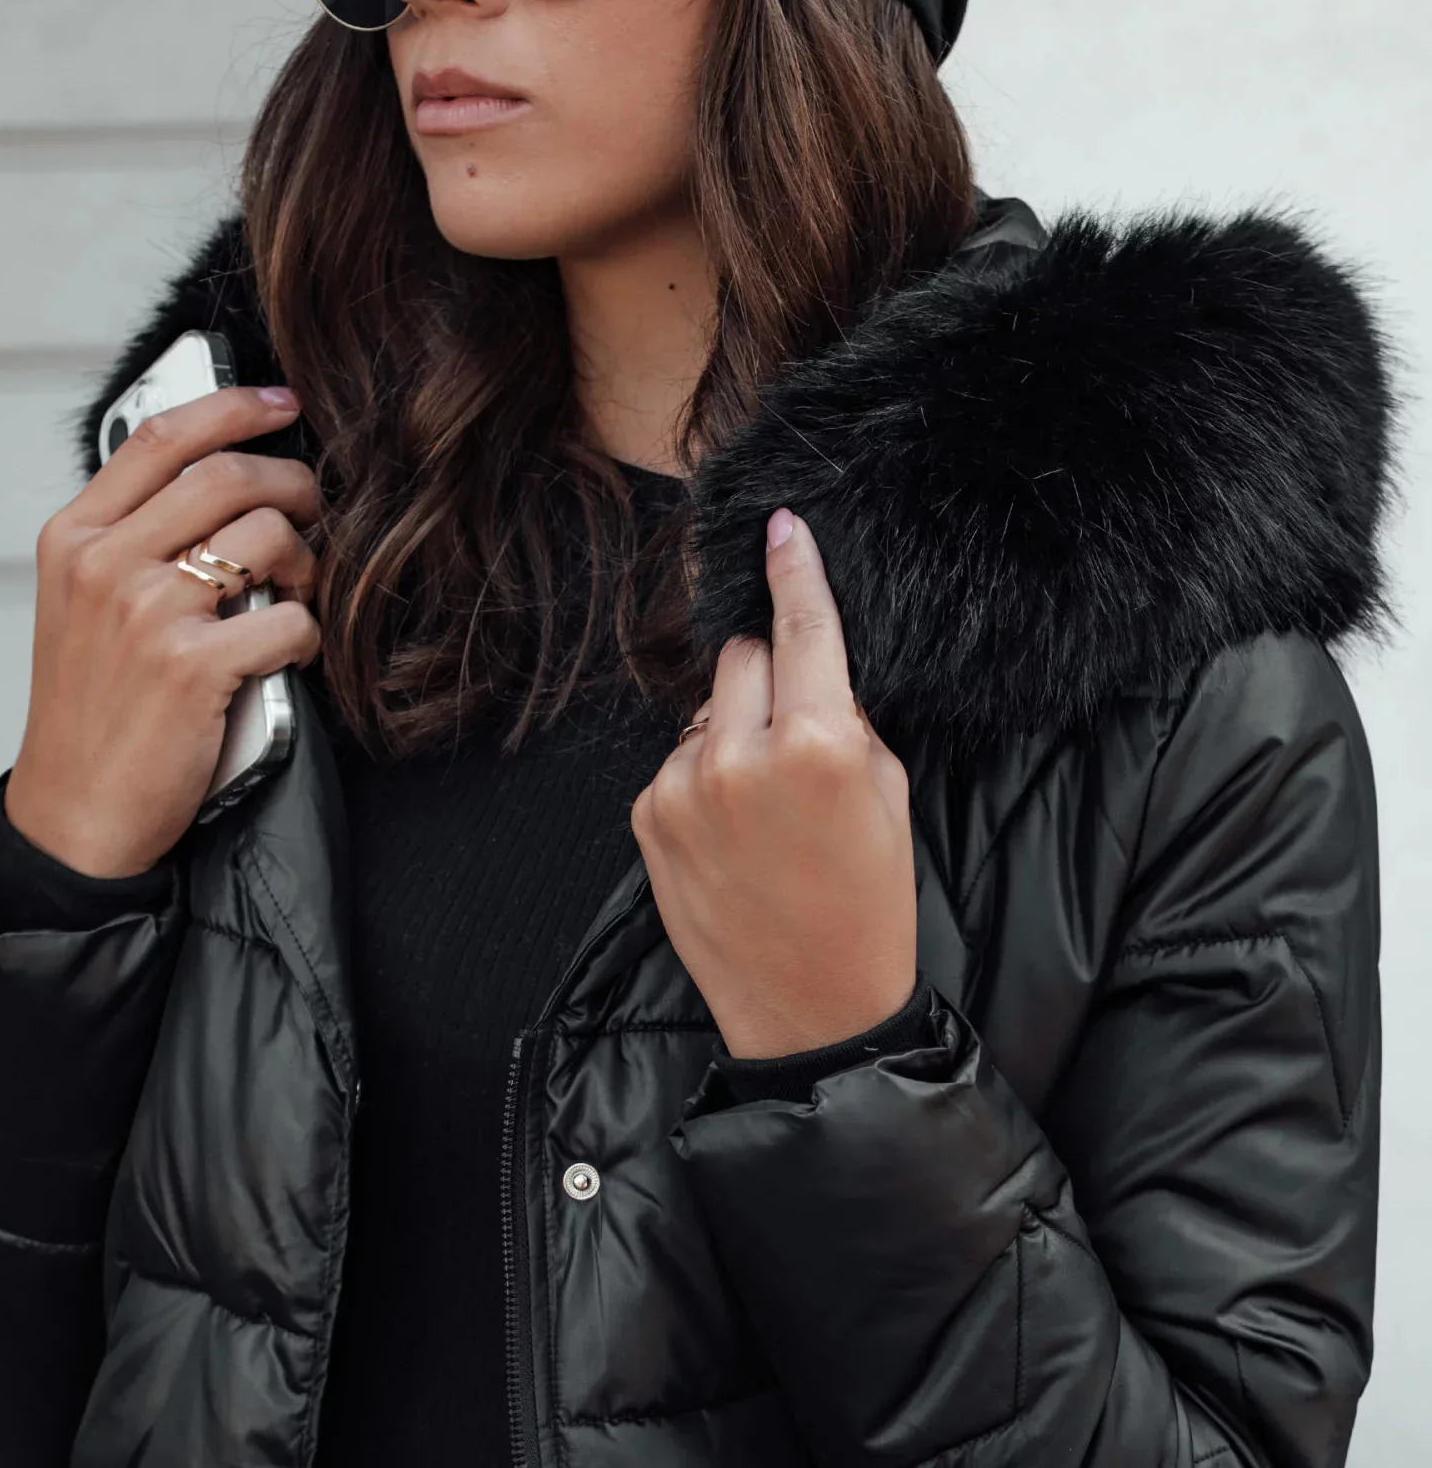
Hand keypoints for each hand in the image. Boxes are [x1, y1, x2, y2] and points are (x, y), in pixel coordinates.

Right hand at [4, 386, 321, 878]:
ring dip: (307, 560)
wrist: (76, 812)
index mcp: (75, 538)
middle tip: (315, 509)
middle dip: (294, 483)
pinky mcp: (192, 668)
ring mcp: (147, 613)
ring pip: (267, 536)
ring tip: (299, 591)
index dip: (234, 407)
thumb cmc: (93, 708)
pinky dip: (310, 633)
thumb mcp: (85, 603)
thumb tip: (224, 477)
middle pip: (227, 475)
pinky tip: (293, 651)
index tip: (283, 402)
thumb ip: (136, 536)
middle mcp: (105, 564)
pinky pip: (290, 619)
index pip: (161, 438)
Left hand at [631, 507, 916, 1059]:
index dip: (794, 568)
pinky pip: (679, 757)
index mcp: (821, 743)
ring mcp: (685, 785)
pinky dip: (704, 772)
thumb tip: (809, 669)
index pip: (804, 627)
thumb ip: (847, 718)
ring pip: (708, 705)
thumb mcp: (888, 795)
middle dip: (769, 671)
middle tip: (797, 726)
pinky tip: (732, 830)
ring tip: (766, 802)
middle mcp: (742, 754)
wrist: (811, 1010)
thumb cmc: (868, 903)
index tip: (780, 524)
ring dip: (733, 727)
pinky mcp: (648, 814)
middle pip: (742, 654)